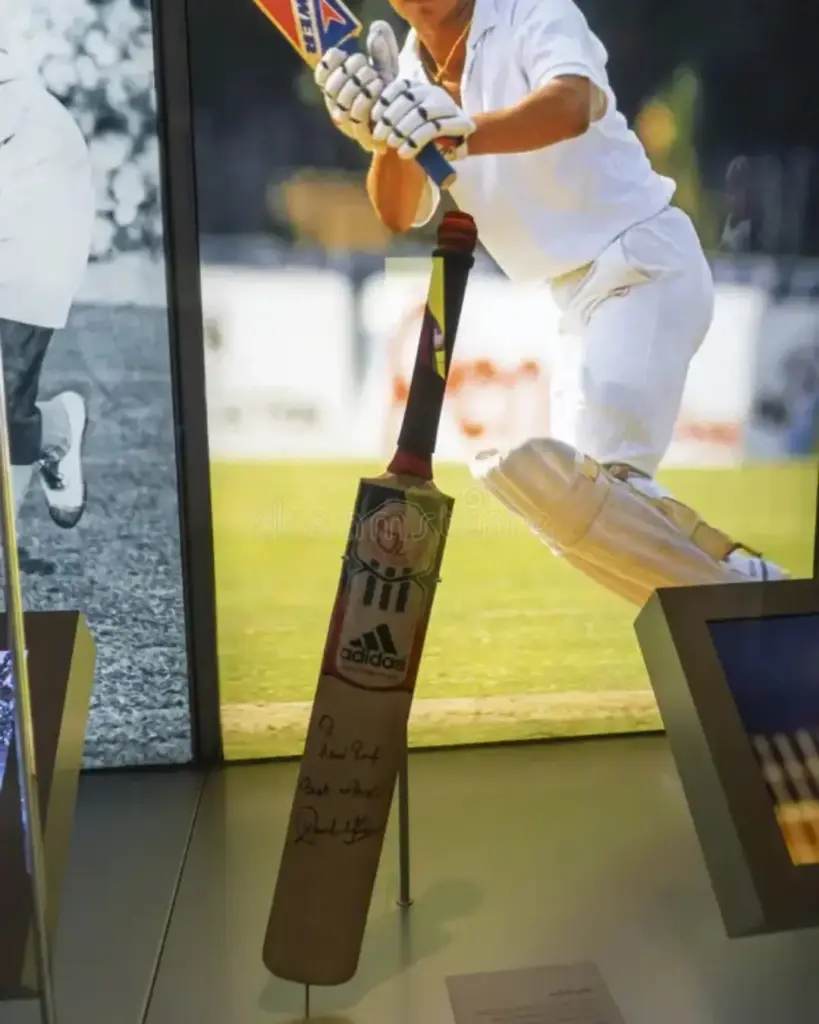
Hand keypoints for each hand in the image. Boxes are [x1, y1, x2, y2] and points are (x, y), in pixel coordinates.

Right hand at [313, 21, 398, 152]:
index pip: (321, 76)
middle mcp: (339, 108)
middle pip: (330, 89)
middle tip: (364, 62)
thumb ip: (382, 48)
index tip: (342, 52)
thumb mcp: (388, 66)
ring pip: (342, 105)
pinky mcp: (364, 138)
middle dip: (347, 72)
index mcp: (337, 89)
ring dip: (358, 86)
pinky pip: (358, 119)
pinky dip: (367, 100)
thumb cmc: (392, 91)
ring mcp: (350, 126)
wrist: (408, 121)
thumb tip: (376, 30)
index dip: (328, 63)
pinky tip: (379, 87)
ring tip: (374, 75)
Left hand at [372, 80, 475, 159]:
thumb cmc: (424, 134)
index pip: (400, 87)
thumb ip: (393, 117)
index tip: (373, 118)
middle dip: (390, 119)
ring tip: (392, 145)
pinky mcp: (459, 122)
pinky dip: (416, 141)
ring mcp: (447, 106)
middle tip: (379, 137)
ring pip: (421, 113)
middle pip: (409, 100)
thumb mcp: (406, 121)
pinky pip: (434, 129)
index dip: (384, 101)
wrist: (457, 143)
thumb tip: (370, 121)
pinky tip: (405, 153)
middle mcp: (433, 92)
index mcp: (419, 88)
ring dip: (403, 130)